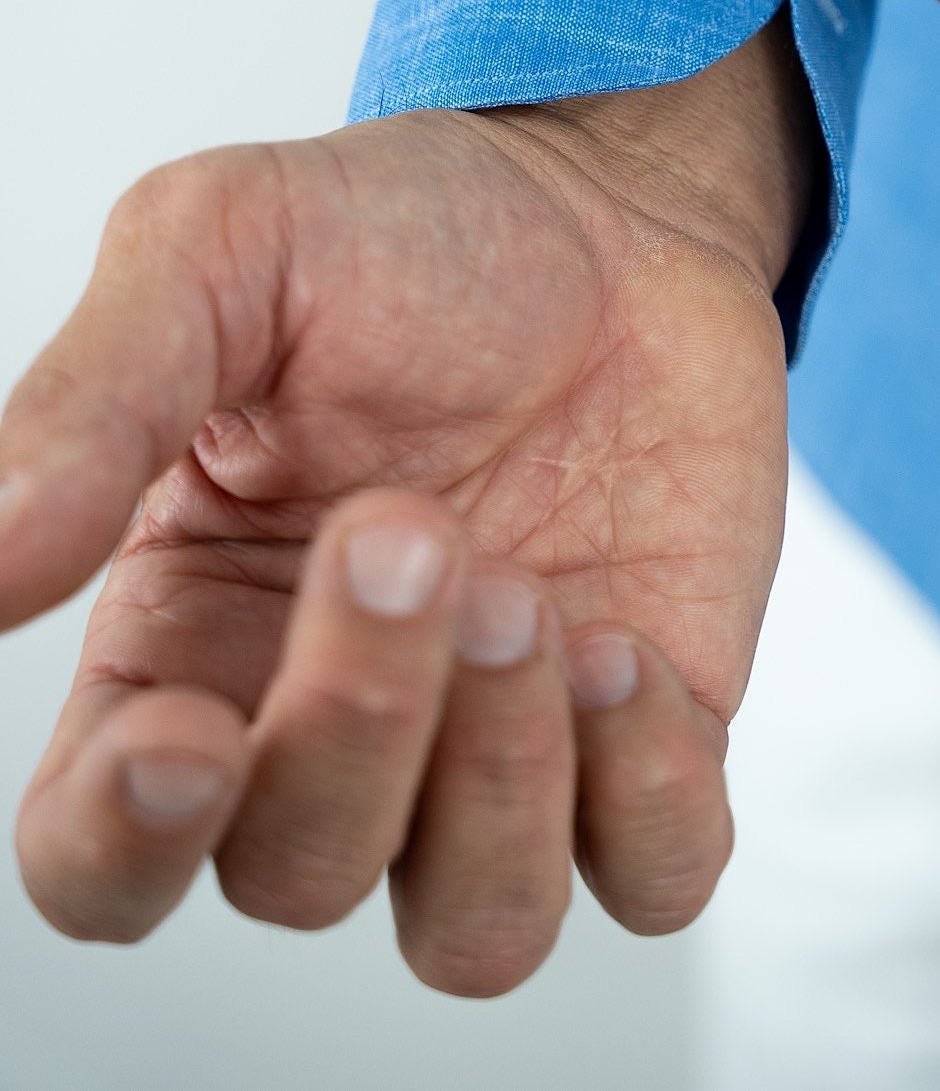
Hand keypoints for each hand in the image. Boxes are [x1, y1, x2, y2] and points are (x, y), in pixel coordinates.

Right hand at [0, 17, 811, 989]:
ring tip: (528, 592)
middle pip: (298, 869)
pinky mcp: (649, 728)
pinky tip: (623, 649)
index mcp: (192, 638)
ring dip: (498, 782)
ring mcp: (500, 739)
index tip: (190, 739)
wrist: (613, 202)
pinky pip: (653, 871)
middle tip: (415, 528)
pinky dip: (644, 795)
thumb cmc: (403, 229)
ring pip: (474, 925)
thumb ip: (98, 401)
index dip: (127, 843)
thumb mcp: (220, 250)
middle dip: (357, 722)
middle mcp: (334, 721)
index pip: (104, 854)